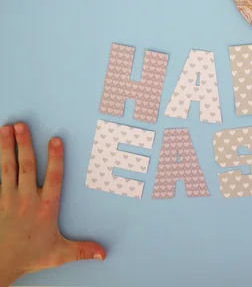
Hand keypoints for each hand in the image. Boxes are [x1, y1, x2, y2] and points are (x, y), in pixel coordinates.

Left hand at [0, 123, 105, 286]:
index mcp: (46, 207)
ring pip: (8, 168)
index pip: (53, 177)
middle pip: (26, 166)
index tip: (55, 140)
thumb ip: (81, 250)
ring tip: (5, 129)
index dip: (55, 158)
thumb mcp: (58, 254)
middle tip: (21, 125)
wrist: (0, 264)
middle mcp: (26, 199)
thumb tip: (103, 253)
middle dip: (24, 144)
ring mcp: (8, 199)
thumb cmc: (29, 256)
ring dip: (6, 148)